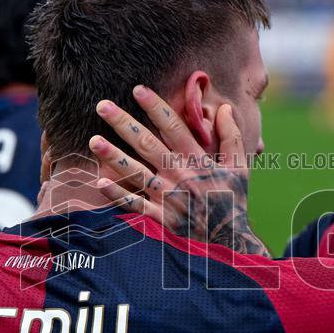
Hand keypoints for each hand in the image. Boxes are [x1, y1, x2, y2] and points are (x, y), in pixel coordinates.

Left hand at [87, 85, 269, 255]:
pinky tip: (98, 182)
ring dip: (113, 155)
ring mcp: (167, 197)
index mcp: (197, 160)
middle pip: (147, 144)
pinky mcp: (160, 218)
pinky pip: (135, 204)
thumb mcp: (240, 168)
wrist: (230, 242)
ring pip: (136, 172)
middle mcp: (179, 175)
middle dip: (124, 123)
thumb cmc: (232, 202)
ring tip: (93, 140)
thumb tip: (225, 108)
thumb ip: (232, 137)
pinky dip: (117, 194)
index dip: (155, 107)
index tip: (137, 90)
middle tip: (102, 105)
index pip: (173, 127)